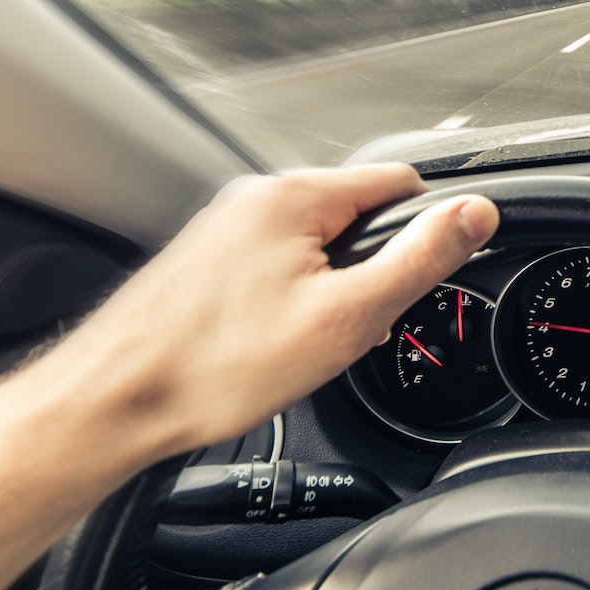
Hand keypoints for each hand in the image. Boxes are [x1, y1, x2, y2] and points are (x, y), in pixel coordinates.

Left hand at [0, 165, 497, 589]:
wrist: (114, 405)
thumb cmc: (214, 368)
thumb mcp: (347, 316)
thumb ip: (419, 259)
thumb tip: (475, 213)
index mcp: (293, 196)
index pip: (402, 184)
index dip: (428, 234)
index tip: (423, 282)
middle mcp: (254, 199)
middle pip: (357, 219)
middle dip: (371, 273)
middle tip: (354, 331)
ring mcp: (225, 231)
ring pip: (316, 250)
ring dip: (330, 294)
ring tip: (304, 348)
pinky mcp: (206, 264)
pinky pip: (277, 271)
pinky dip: (291, 306)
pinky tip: (270, 351)